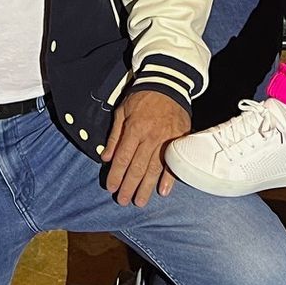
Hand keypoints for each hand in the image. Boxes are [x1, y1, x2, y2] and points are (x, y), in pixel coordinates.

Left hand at [102, 89, 188, 207]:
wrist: (168, 83)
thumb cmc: (142, 97)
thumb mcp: (122, 111)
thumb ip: (115, 136)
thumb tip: (105, 157)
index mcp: (134, 129)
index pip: (123, 158)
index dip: (116, 174)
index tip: (111, 188)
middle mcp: (150, 137)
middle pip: (137, 167)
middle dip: (129, 186)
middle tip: (123, 201)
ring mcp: (167, 140)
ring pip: (154, 169)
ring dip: (146, 188)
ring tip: (140, 201)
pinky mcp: (180, 140)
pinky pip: (174, 163)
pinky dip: (169, 178)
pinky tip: (163, 191)